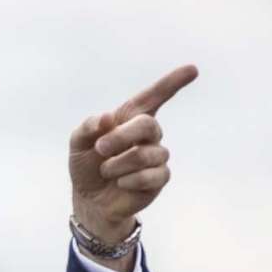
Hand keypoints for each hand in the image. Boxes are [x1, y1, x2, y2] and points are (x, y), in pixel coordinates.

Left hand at [69, 65, 198, 242]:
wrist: (90, 201)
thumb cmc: (87, 167)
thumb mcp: (78, 145)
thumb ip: (88, 127)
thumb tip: (107, 118)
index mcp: (131, 119)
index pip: (154, 96)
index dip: (173, 83)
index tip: (193, 70)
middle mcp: (149, 134)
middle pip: (146, 125)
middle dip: (120, 137)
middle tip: (100, 148)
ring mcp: (156, 156)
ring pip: (144, 154)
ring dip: (118, 164)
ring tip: (106, 171)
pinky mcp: (159, 178)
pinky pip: (151, 175)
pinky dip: (130, 180)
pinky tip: (120, 183)